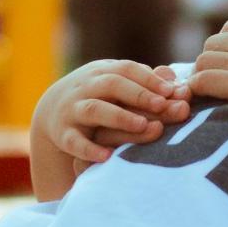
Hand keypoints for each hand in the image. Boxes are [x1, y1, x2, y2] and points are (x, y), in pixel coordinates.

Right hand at [35, 59, 191, 168]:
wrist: (53, 112)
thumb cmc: (100, 98)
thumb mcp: (118, 86)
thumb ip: (146, 83)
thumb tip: (174, 78)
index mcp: (103, 73)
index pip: (127, 69)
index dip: (149, 79)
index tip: (171, 90)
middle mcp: (86, 88)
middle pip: (111, 84)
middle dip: (138, 94)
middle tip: (162, 105)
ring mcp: (73, 110)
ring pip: (94, 109)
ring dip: (119, 116)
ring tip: (143, 125)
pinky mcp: (64, 135)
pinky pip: (74, 142)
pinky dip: (90, 149)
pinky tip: (108, 157)